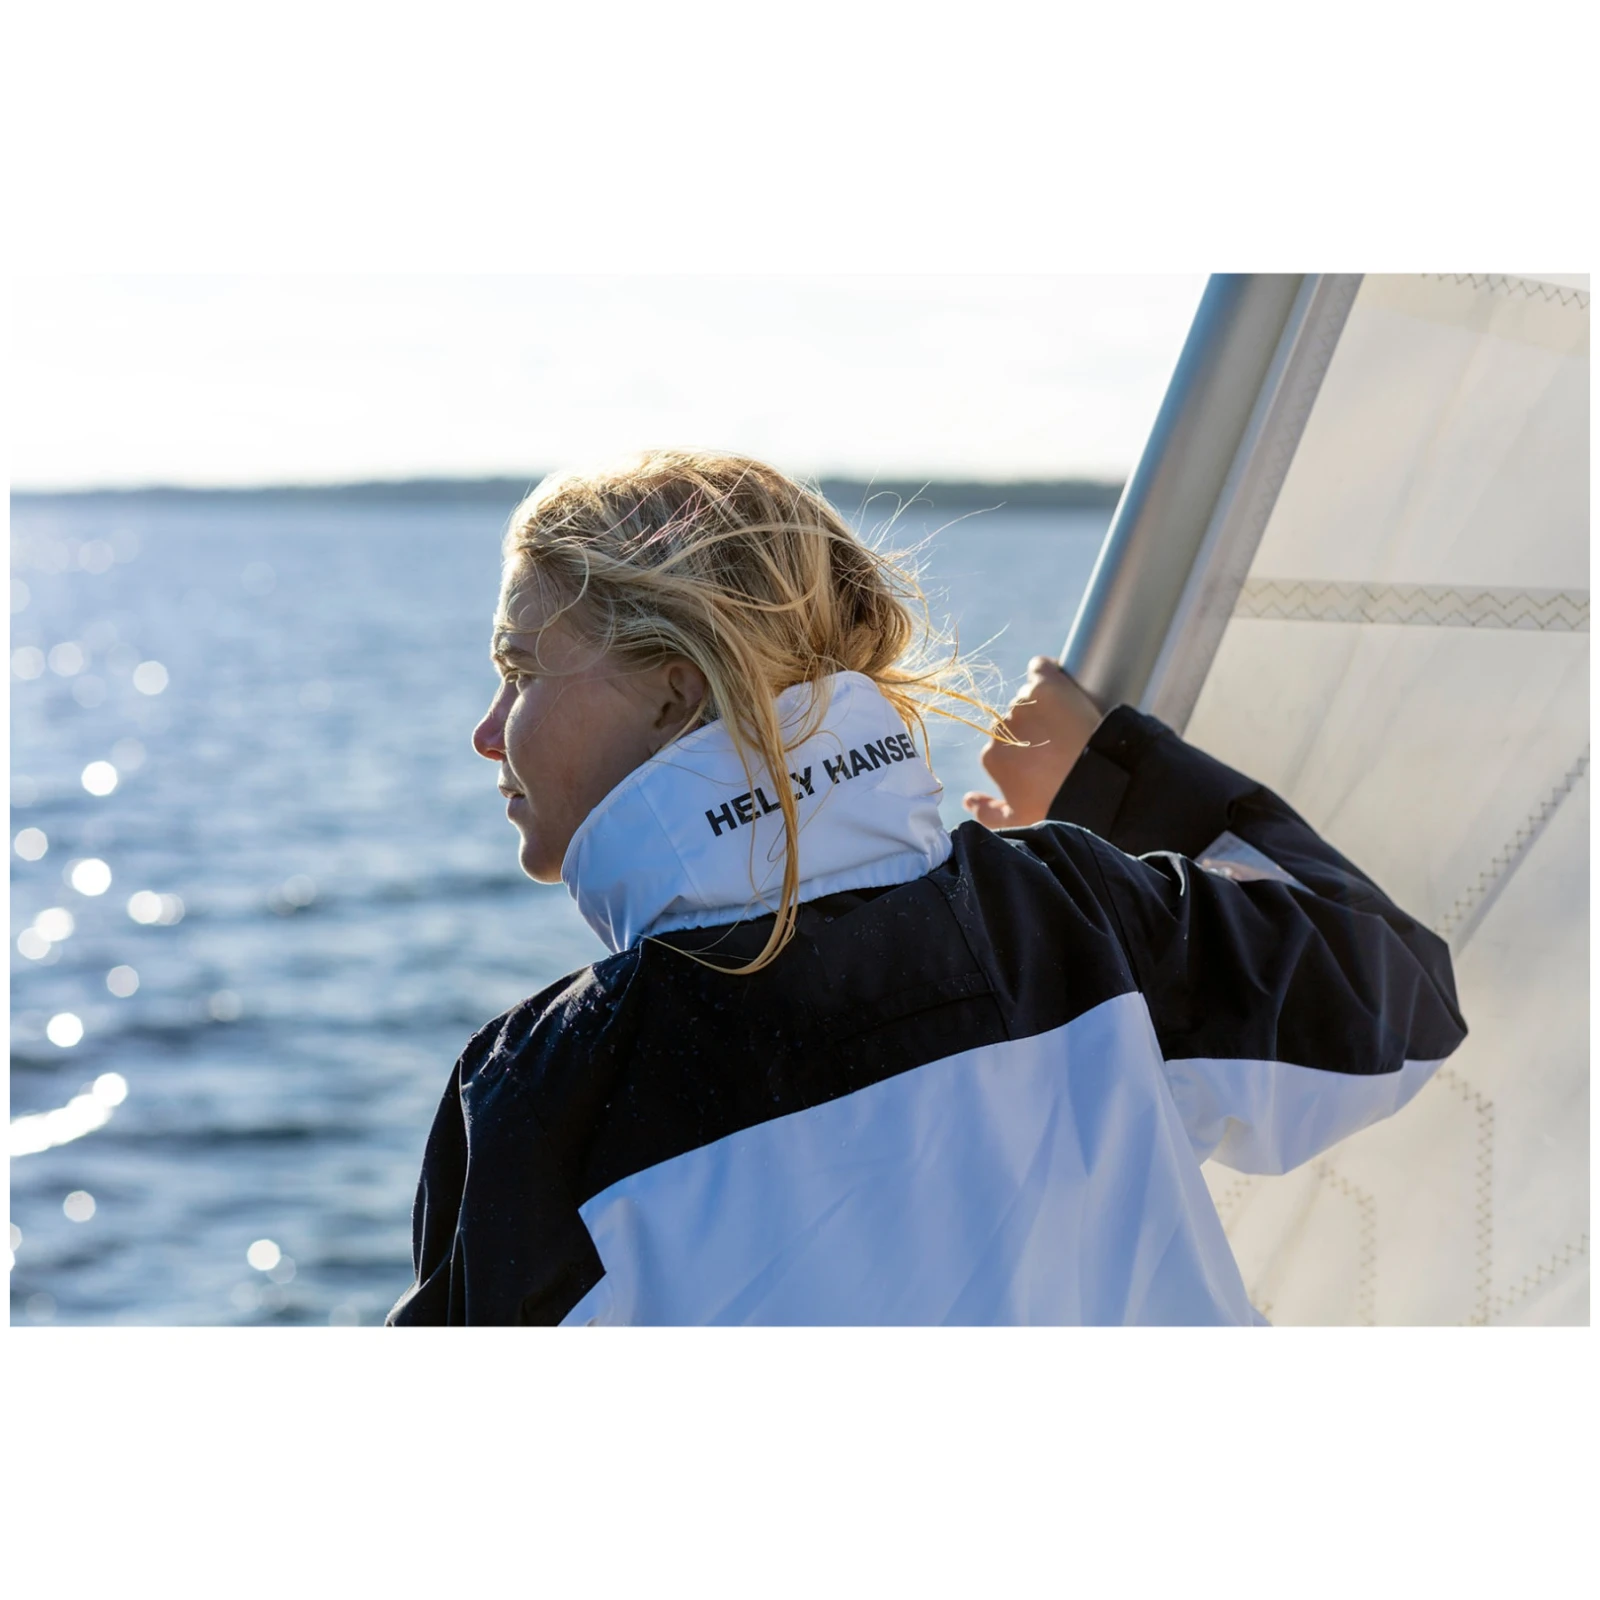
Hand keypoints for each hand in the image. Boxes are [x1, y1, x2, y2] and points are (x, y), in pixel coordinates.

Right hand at [962, 657, 1104, 828]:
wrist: (1103, 784)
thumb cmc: (1061, 807)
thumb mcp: (1019, 822)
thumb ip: (987, 813)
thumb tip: (967, 800)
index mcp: (993, 758)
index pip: (1001, 747)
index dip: (1023, 754)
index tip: (1045, 762)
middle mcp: (1002, 727)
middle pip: (1015, 721)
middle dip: (1033, 731)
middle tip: (1062, 745)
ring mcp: (1024, 704)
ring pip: (1029, 698)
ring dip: (1042, 706)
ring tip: (1069, 723)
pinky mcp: (1048, 685)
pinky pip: (1040, 668)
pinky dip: (1046, 671)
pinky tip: (1058, 682)